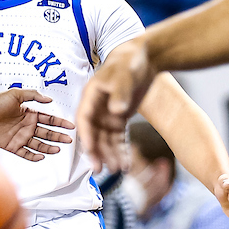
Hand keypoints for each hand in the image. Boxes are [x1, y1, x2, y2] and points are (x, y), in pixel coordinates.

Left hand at [0, 88, 74, 161]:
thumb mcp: (17, 94)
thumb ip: (34, 96)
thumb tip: (49, 100)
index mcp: (29, 114)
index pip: (49, 120)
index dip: (60, 123)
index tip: (70, 126)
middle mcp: (26, 127)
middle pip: (46, 134)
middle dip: (58, 137)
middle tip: (69, 140)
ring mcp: (20, 137)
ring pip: (38, 145)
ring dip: (48, 148)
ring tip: (58, 150)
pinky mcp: (11, 146)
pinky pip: (25, 153)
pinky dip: (33, 156)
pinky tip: (42, 157)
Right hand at [77, 37, 155, 172]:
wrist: (144, 59)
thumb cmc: (129, 63)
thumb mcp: (124, 75)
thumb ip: (120, 93)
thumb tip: (117, 111)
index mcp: (91, 96)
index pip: (84, 119)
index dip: (86, 136)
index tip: (91, 151)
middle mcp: (96, 108)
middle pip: (93, 134)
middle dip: (97, 152)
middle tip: (101, 169)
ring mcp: (107, 115)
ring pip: (106, 140)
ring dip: (110, 155)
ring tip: (117, 170)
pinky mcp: (119, 119)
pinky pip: (118, 139)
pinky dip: (121, 151)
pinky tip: (126, 164)